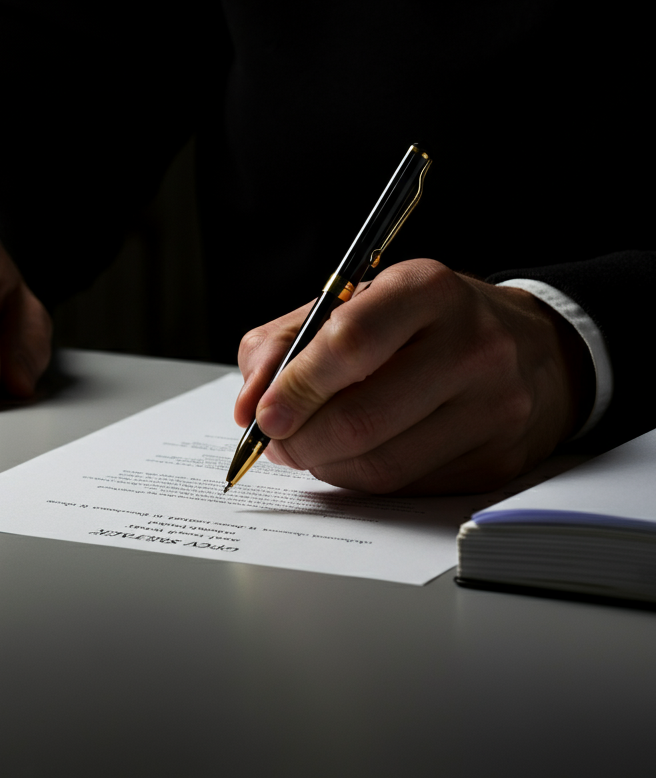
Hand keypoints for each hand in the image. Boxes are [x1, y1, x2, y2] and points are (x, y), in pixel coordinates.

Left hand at [234, 259, 590, 493]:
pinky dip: (362, 481)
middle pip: (363, 416)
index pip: (351, 341)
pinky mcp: (498, 459)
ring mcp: (494, 407)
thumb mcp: (354, 303)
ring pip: (382, 464)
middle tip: (275, 441)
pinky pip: (407, 488)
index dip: (296, 386)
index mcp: (427, 289)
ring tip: (309, 449)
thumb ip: (285, 343)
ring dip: (326, 466)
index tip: (263, 414)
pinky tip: (353, 458)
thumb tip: (246, 407)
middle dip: (301, 439)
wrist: (532, 349)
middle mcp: (471, 344)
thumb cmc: (424, 323)